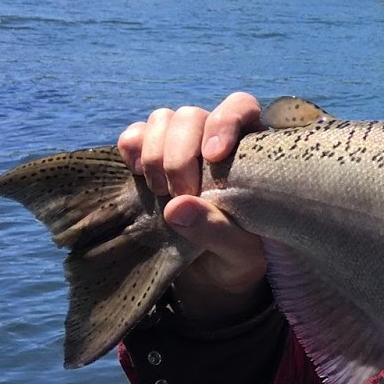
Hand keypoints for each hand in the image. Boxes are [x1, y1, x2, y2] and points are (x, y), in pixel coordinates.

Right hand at [117, 93, 268, 322]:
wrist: (212, 276)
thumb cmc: (240, 258)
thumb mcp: (240, 254)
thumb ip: (218, 230)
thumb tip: (178, 206)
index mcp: (252, 151)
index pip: (240, 107)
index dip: (224, 121)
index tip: (214, 155)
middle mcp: (215, 139)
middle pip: (192, 116)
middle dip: (179, 155)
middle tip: (183, 194)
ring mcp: (181, 146)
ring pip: (163, 120)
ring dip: (156, 155)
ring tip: (163, 193)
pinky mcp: (150, 160)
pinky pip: (135, 136)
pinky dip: (132, 149)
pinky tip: (140, 177)